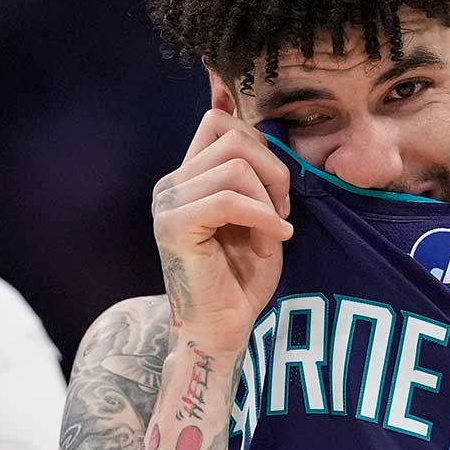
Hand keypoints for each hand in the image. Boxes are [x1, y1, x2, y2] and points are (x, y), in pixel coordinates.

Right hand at [152, 110, 290, 344]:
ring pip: (236, 166)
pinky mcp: (175, 225)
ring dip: (268, 201)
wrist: (222, 329)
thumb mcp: (257, 214)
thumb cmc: (241, 278)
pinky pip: (230, 199)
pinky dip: (262, 218)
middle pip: (233, 136)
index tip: (275, 185)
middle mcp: (171, 184)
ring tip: (272, 234)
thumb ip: (256, 174)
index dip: (255, 135)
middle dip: (273, 170)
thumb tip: (270, 128)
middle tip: (281, 213)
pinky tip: (270, 243)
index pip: (216, 120)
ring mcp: (168, 203)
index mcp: (187, 177)